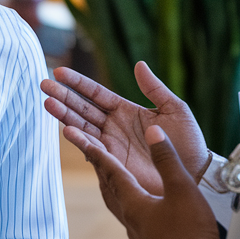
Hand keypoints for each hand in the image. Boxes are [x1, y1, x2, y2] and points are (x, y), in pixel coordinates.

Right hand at [42, 61, 210, 194]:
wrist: (196, 174)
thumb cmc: (188, 142)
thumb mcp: (174, 109)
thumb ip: (155, 88)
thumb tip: (139, 64)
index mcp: (125, 110)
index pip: (96, 93)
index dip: (78, 83)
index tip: (59, 73)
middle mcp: (113, 126)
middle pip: (82, 108)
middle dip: (63, 96)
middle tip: (43, 84)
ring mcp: (111, 144)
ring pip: (82, 126)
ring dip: (64, 115)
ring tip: (47, 103)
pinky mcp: (113, 163)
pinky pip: (92, 148)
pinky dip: (79, 139)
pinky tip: (66, 129)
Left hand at [79, 125, 219, 238]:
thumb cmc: (192, 235)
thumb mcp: (182, 189)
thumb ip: (166, 159)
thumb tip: (152, 130)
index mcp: (134, 204)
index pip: (110, 170)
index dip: (93, 148)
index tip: (74, 134)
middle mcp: (130, 220)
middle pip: (108, 188)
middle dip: (98, 167)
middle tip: (88, 151)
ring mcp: (139, 236)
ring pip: (118, 205)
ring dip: (111, 186)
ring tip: (110, 176)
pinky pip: (130, 218)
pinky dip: (126, 203)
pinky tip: (139, 208)